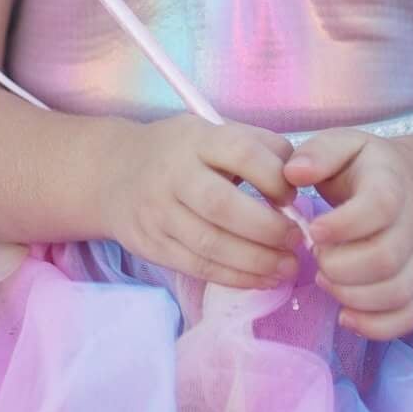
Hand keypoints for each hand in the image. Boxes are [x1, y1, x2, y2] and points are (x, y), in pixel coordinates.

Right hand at [98, 114, 305, 290]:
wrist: (113, 174)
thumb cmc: (181, 152)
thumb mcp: (214, 132)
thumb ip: (258, 147)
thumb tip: (299, 181)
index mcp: (196, 138)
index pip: (241, 152)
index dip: (275, 177)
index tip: (294, 196)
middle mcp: (173, 174)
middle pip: (223, 206)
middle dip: (268, 228)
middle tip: (297, 240)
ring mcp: (158, 212)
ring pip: (211, 244)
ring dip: (256, 261)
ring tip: (287, 267)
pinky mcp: (151, 245)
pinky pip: (198, 267)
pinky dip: (235, 277)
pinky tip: (262, 279)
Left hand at [282, 129, 412, 339]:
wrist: (410, 188)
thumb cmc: (364, 169)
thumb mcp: (343, 146)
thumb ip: (318, 152)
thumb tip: (292, 173)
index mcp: (392, 184)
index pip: (381, 206)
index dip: (345, 224)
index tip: (313, 230)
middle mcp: (412, 224)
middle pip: (387, 258)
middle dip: (342, 266)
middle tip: (316, 256)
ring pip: (398, 292)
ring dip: (353, 296)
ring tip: (325, 280)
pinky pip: (408, 317)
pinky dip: (376, 326)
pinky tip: (344, 316)